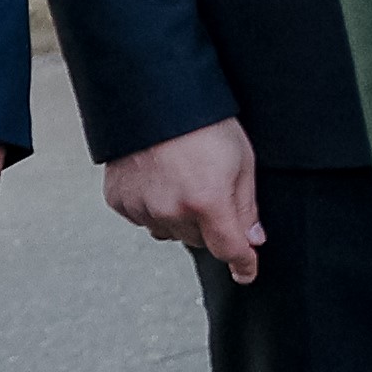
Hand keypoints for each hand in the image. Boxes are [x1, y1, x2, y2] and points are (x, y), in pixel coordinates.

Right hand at [105, 116, 265, 284]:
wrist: (153, 99)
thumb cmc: (205, 124)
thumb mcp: (241, 160)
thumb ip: (246, 205)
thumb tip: (252, 240)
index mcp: (207, 201)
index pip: (228, 248)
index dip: (243, 264)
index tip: (248, 273)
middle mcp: (171, 210)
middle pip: (199, 241)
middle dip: (212, 227)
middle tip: (213, 193)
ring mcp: (142, 207)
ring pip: (170, 232)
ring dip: (181, 218)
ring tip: (184, 180)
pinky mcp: (119, 200)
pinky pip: (143, 218)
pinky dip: (154, 207)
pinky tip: (160, 180)